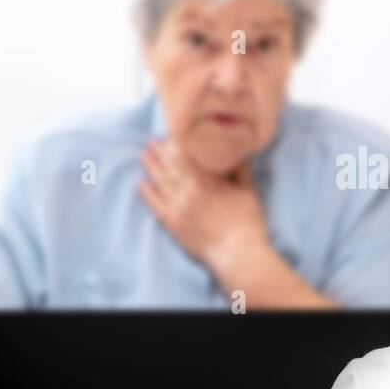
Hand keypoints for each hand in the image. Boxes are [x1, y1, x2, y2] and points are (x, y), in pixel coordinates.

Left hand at [138, 139, 269, 278]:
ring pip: (160, 180)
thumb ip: (239, 170)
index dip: (178, 144)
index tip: (173, 135)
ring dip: (151, 166)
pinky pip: (155, 204)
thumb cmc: (247, 222)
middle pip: (171, 165)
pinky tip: (141, 183)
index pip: (189, 155)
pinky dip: (146, 192)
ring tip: (144, 154)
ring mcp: (178, 206)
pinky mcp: (172, 223)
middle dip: (162, 151)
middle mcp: (190, 189)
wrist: (237, 252)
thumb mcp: (248, 191)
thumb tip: (235, 152)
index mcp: (209, 179)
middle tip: (153, 141)